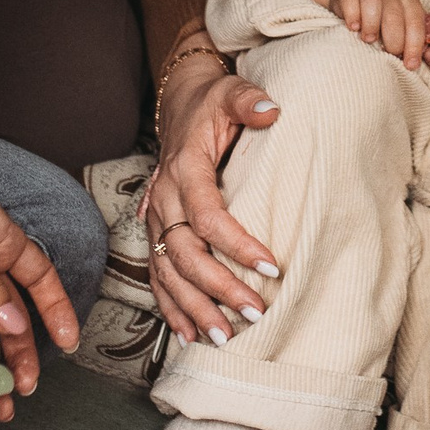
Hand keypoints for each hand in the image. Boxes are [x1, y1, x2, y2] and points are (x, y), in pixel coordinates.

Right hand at [146, 53, 284, 344]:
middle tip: (255, 311)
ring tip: (225, 336)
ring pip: (168, 272)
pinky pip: (156, 275)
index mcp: (184, 168)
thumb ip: (251, 101)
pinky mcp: (156, 230)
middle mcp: (165, 197)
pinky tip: (190, 334)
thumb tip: (272, 110)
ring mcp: (156, 217)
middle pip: (185, 253)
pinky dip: (171, 307)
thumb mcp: (232, 92)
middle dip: (218, 287)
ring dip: (195, 307)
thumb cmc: (212, 104)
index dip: (237, 244)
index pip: (207, 215)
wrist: (181, 105)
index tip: (271, 266)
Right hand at [331, 0, 429, 66]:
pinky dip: (352, 16)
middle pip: (394, 15)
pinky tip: (353, 28)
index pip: (415, 22)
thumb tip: (412, 63)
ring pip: (372, 1)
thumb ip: (409, 36)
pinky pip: (350, 0)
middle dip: (393, 41)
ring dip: (372, 25)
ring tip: (369, 40)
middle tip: (389, 53)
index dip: (413, 46)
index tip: (410, 65)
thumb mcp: (401, 21)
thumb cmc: (383, 14)